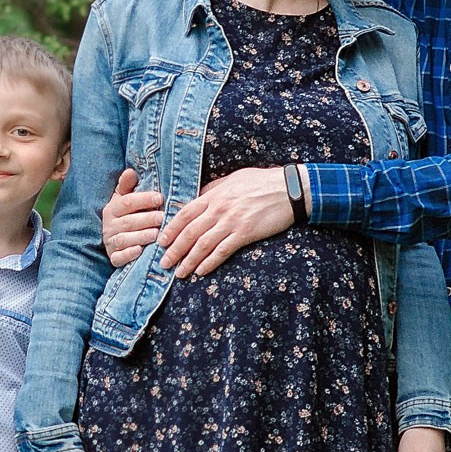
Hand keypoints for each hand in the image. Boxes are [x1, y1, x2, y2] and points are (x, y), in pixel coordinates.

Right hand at [100, 169, 164, 266]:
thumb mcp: (123, 198)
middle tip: (162, 218)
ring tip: (156, 234)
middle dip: (146, 219)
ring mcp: (111, 242)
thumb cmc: (126, 215)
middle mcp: (109, 226)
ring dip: (140, 236)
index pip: (127, 202)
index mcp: (112, 209)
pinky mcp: (113, 257)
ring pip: (124, 239)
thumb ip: (127, 185)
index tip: (160, 198)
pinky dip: (128, 255)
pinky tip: (140, 251)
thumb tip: (130, 171)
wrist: (114, 240)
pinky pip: (118, 257)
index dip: (143, 199)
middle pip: (128, 222)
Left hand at [156, 165, 294, 276]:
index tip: (161, 241)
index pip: (185, 214)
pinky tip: (201, 271)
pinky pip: (223, 250)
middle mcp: (219, 209)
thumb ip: (214, 189)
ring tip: (179, 272)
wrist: (289, 189)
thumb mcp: (232, 179)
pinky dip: (210, 262)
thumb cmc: (262, 181)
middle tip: (164, 263)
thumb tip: (200, 195)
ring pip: (203, 244)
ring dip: (189, 260)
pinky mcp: (245, 233)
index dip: (171, 229)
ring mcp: (232, 222)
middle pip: (190, 232)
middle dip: (175, 250)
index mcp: (214, 195)